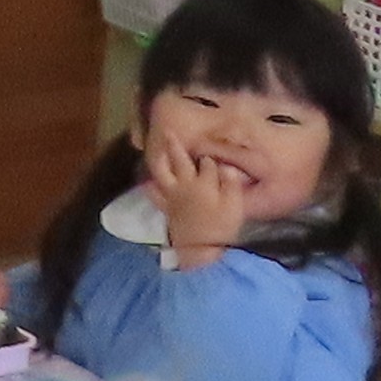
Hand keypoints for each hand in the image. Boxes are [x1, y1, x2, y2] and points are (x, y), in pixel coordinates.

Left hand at [144, 127, 255, 263]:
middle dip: (176, 146)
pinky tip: (146, 183)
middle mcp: (185, 185)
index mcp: (204, 182)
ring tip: (154, 151)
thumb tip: (226, 166)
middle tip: (169, 132)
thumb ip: (231, 183)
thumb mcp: (234, 204)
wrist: (200, 249)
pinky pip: (154, 196)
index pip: (206, 163)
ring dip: (158, 161)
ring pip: (162, 174)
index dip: (209, 158)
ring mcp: (173, 197)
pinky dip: (149, 188)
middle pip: (180, 161)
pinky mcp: (166, 209)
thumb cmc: (221, 226)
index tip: (210, 155)